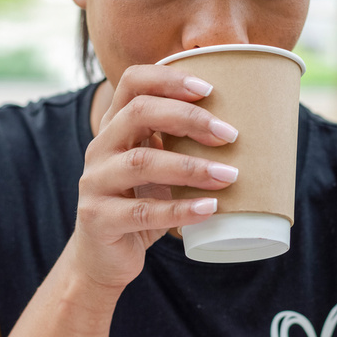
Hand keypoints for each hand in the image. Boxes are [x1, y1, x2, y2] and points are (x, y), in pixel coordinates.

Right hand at [70, 65, 238, 291]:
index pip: (133, 83)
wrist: (105, 258)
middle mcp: (100, 148)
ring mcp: (95, 183)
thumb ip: (180, 144)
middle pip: (138, 113)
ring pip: (142, 162)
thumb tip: (241, 130)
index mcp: (115, 126)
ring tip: (229, 176)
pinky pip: (142, 212)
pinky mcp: (98, 219)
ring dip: (191, 167)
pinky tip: (209, 209)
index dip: (169, 79)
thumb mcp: (157, 167)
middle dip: (188, 118)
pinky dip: (180, 209)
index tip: (210, 90)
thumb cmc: (141, 203)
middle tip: (230, 135)